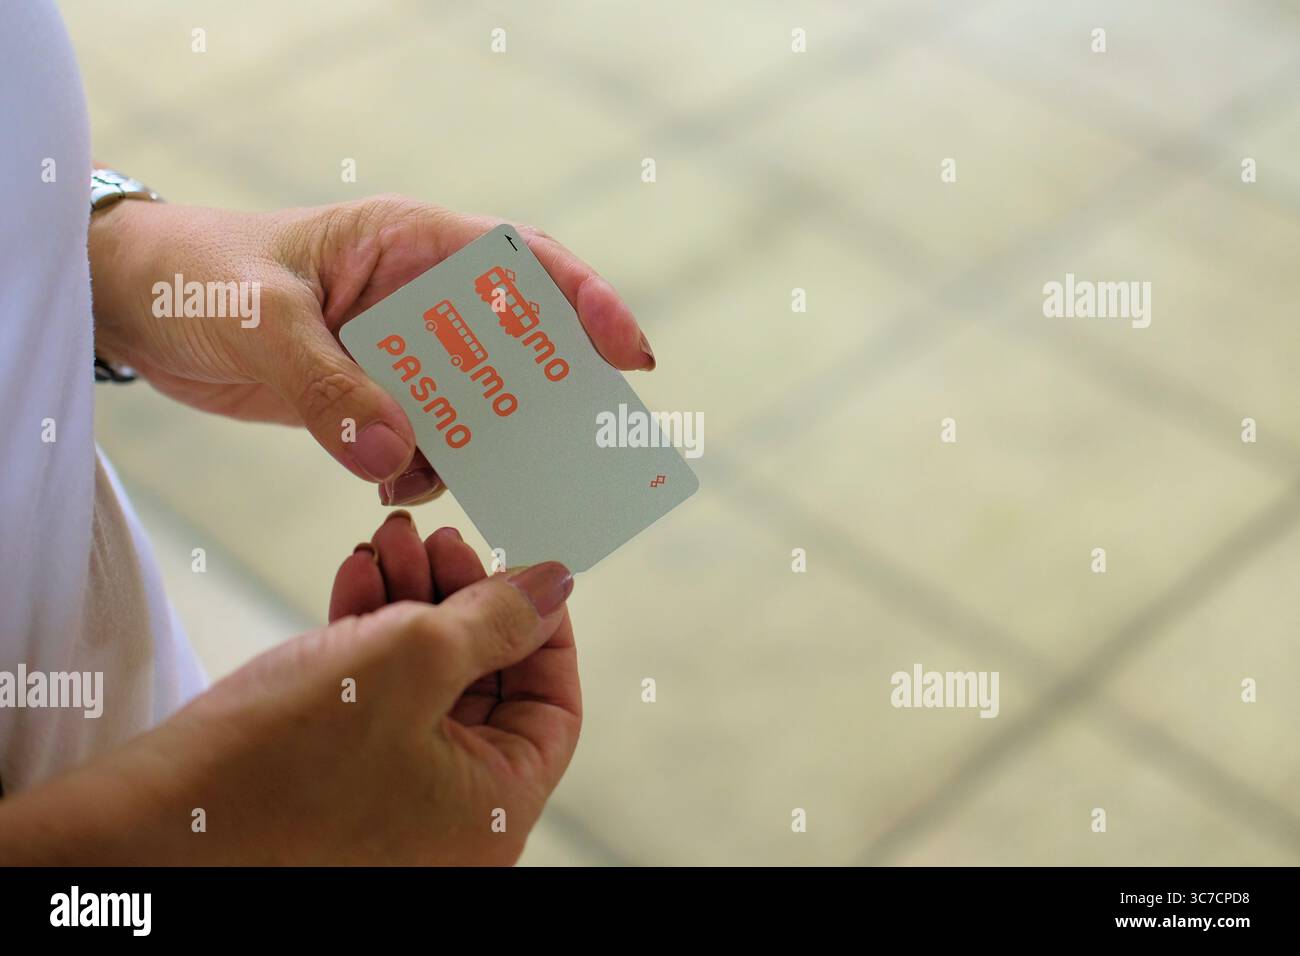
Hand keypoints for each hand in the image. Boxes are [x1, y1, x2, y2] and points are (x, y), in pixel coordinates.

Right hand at [0, 528, 578, 864]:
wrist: (144, 826)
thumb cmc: (282, 757)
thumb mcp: (412, 660)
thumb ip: (498, 618)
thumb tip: (557, 586)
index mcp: (492, 812)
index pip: (554, 707)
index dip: (540, 627)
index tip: (515, 565)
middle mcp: (449, 819)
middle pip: (485, 685)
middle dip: (460, 597)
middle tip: (433, 538)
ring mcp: (389, 803)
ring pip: (425, 682)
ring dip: (409, 603)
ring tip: (383, 541)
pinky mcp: (334, 781)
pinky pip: (374, 699)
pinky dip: (368, 636)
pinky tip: (352, 579)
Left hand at [89, 194, 654, 503]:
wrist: (131, 307)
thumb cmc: (195, 277)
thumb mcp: (259, 320)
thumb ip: (328, 386)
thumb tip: (399, 458)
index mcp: (408, 242)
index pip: (519, 260)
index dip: (584, 301)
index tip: (628, 354)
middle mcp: (418, 295)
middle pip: (517, 337)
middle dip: (552, 391)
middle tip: (583, 445)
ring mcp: (398, 350)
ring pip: (476, 400)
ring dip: (483, 446)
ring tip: (472, 482)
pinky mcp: (372, 396)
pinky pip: (426, 439)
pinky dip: (425, 470)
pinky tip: (394, 490)